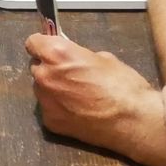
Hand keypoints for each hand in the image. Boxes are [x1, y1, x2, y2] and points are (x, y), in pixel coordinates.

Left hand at [26, 32, 162, 163]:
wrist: (131, 121)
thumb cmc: (123, 85)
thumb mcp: (103, 58)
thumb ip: (79, 56)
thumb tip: (73, 59)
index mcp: (57, 55)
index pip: (33, 43)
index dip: (44, 45)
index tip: (51, 49)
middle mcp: (45, 76)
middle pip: (37, 67)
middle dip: (49, 68)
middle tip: (70, 75)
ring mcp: (45, 101)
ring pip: (42, 89)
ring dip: (53, 89)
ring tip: (77, 96)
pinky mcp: (49, 122)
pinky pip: (49, 108)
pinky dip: (59, 108)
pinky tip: (78, 112)